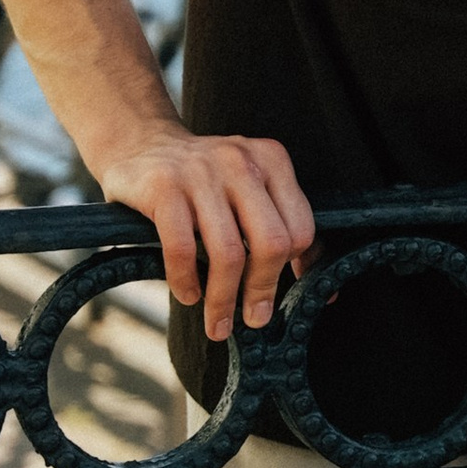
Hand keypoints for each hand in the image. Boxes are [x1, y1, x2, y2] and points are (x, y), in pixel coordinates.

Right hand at [89, 114, 316, 339]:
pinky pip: (182, 248)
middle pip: (271, 242)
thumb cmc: (203, 179)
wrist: (140, 143)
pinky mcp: (163, 188)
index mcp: (271, 160)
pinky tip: (188, 295)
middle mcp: (241, 162)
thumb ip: (282, 226)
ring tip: (218, 324)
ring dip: (223, 300)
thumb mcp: (249, 186)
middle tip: (255, 318)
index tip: (282, 292)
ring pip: (227, 253)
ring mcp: (200, 173)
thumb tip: (326, 292)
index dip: (294, 267)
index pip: (300, 226)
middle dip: (263, 289)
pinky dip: (186, 281)